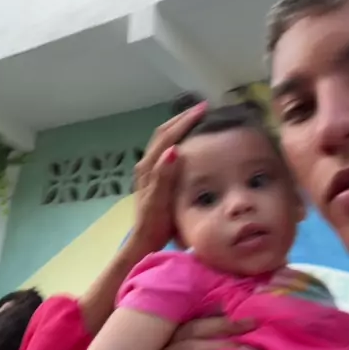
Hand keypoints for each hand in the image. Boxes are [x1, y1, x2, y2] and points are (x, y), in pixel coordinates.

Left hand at [132, 102, 206, 253]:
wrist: (145, 240)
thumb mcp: (160, 201)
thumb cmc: (155, 223)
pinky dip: (178, 138)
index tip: (203, 109)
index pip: (168, 136)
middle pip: (164, 132)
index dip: (185, 121)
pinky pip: (166, 148)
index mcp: (149, 167)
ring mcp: (149, 170)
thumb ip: (164, 176)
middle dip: (182, 118)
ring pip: (164, 139)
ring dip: (179, 126)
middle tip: (203, 108)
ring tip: (198, 119)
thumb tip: (173, 150)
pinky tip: (190, 141)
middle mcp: (147, 164)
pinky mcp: (153, 176)